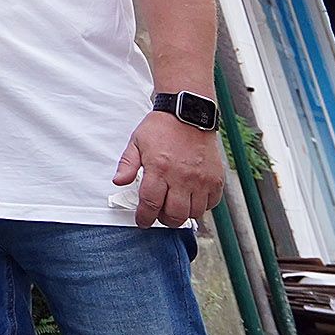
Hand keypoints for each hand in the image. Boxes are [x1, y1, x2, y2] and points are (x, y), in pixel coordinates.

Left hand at [115, 111, 225, 227]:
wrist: (189, 113)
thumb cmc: (161, 127)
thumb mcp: (136, 142)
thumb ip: (127, 164)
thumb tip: (118, 182)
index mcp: (159, 168)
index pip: (150, 204)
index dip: (144, 218)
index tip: (142, 221)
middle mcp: (181, 177)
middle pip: (174, 215)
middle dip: (164, 220)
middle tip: (159, 213)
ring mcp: (201, 179)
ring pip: (194, 213)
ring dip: (183, 214)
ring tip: (175, 205)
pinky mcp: (216, 179)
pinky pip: (211, 204)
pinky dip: (201, 206)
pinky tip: (192, 197)